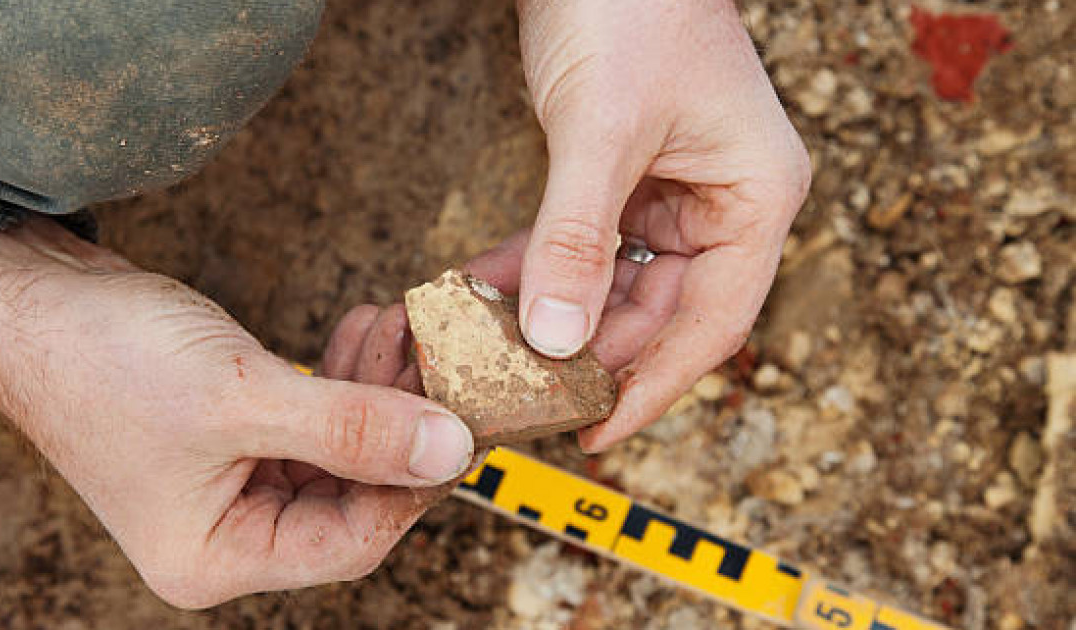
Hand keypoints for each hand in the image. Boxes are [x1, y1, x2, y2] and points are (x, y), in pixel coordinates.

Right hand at [0, 218, 474, 607]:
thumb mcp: (240, 396)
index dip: (412, 486)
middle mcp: (225, 529)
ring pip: (337, 450)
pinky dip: (341, 378)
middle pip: (350, 495)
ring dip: (374, 392)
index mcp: (216, 555)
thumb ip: (350, 429)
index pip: (349, 541)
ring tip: (399, 330)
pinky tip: (363, 331)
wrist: (26, 298)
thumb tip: (447, 449)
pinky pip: (310, 417)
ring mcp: (228, 480)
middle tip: (435, 363)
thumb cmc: (100, 359)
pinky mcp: (232, 431)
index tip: (460, 425)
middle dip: (397, 425)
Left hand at [512, 0, 811, 449]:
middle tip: (523, 393)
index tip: (596, 433)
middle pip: (660, 311)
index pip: (711, 322)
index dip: (653, 385)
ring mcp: (674, 190)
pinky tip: (491, 290)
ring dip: (556, 312)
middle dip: (588, 351)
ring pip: (616, 283)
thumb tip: (556, 339)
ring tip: (493, 348)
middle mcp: (722, 202)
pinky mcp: (625, 174)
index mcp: (755, 196)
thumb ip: (578, 237)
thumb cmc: (630, 5)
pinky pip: (585, 243)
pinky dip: (541, 266)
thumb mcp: (601, 129)